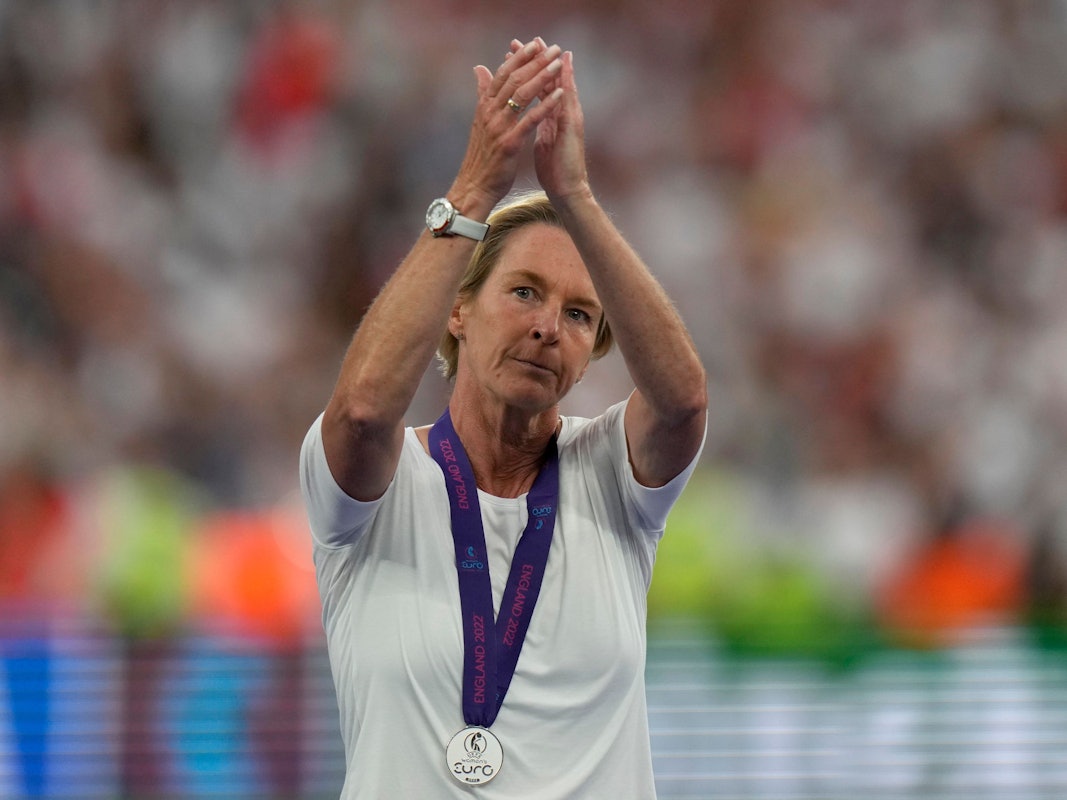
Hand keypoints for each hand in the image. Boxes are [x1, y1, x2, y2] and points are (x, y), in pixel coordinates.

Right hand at [450, 39, 564, 211]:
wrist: (475, 187)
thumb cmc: (481, 156)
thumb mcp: (480, 121)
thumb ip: (482, 93)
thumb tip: (478, 69)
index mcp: (485, 107)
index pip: (502, 75)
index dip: (518, 58)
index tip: (533, 44)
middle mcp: (490, 113)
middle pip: (514, 79)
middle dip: (534, 62)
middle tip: (551, 47)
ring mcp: (499, 127)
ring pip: (522, 95)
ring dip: (542, 77)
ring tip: (558, 64)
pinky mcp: (510, 143)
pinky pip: (530, 120)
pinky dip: (545, 106)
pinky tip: (559, 95)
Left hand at [534, 50, 590, 203]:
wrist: (567, 190)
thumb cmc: (555, 169)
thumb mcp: (539, 140)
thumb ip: (535, 122)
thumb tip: (525, 114)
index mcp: (551, 116)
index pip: (538, 87)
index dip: (527, 69)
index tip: (515, 52)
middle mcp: (563, 114)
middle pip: (551, 81)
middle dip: (540, 60)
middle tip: (532, 40)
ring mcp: (570, 120)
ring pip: (563, 88)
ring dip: (555, 68)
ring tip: (549, 48)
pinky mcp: (573, 130)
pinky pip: (568, 106)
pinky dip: (565, 89)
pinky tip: (562, 75)